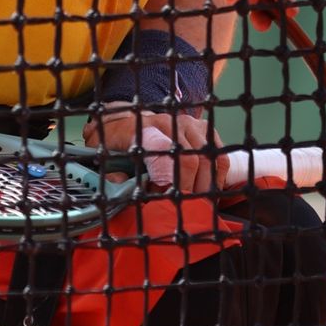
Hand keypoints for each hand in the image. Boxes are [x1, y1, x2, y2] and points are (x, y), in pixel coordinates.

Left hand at [83, 102, 227, 193]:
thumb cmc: (118, 140)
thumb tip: (120, 187)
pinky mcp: (203, 128)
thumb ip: (111, 174)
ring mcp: (191, 123)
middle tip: (178, 207)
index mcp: (147, 129)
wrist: (129, 118)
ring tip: (194, 202)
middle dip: (188, 190)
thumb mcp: (105, 154)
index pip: (167, 154)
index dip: (169, 182)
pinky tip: (205, 190)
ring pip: (210, 159)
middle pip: (192, 161)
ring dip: (205, 186)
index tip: (164, 199)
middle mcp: (173, 122)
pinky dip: (216, 177)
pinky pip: (219, 155)